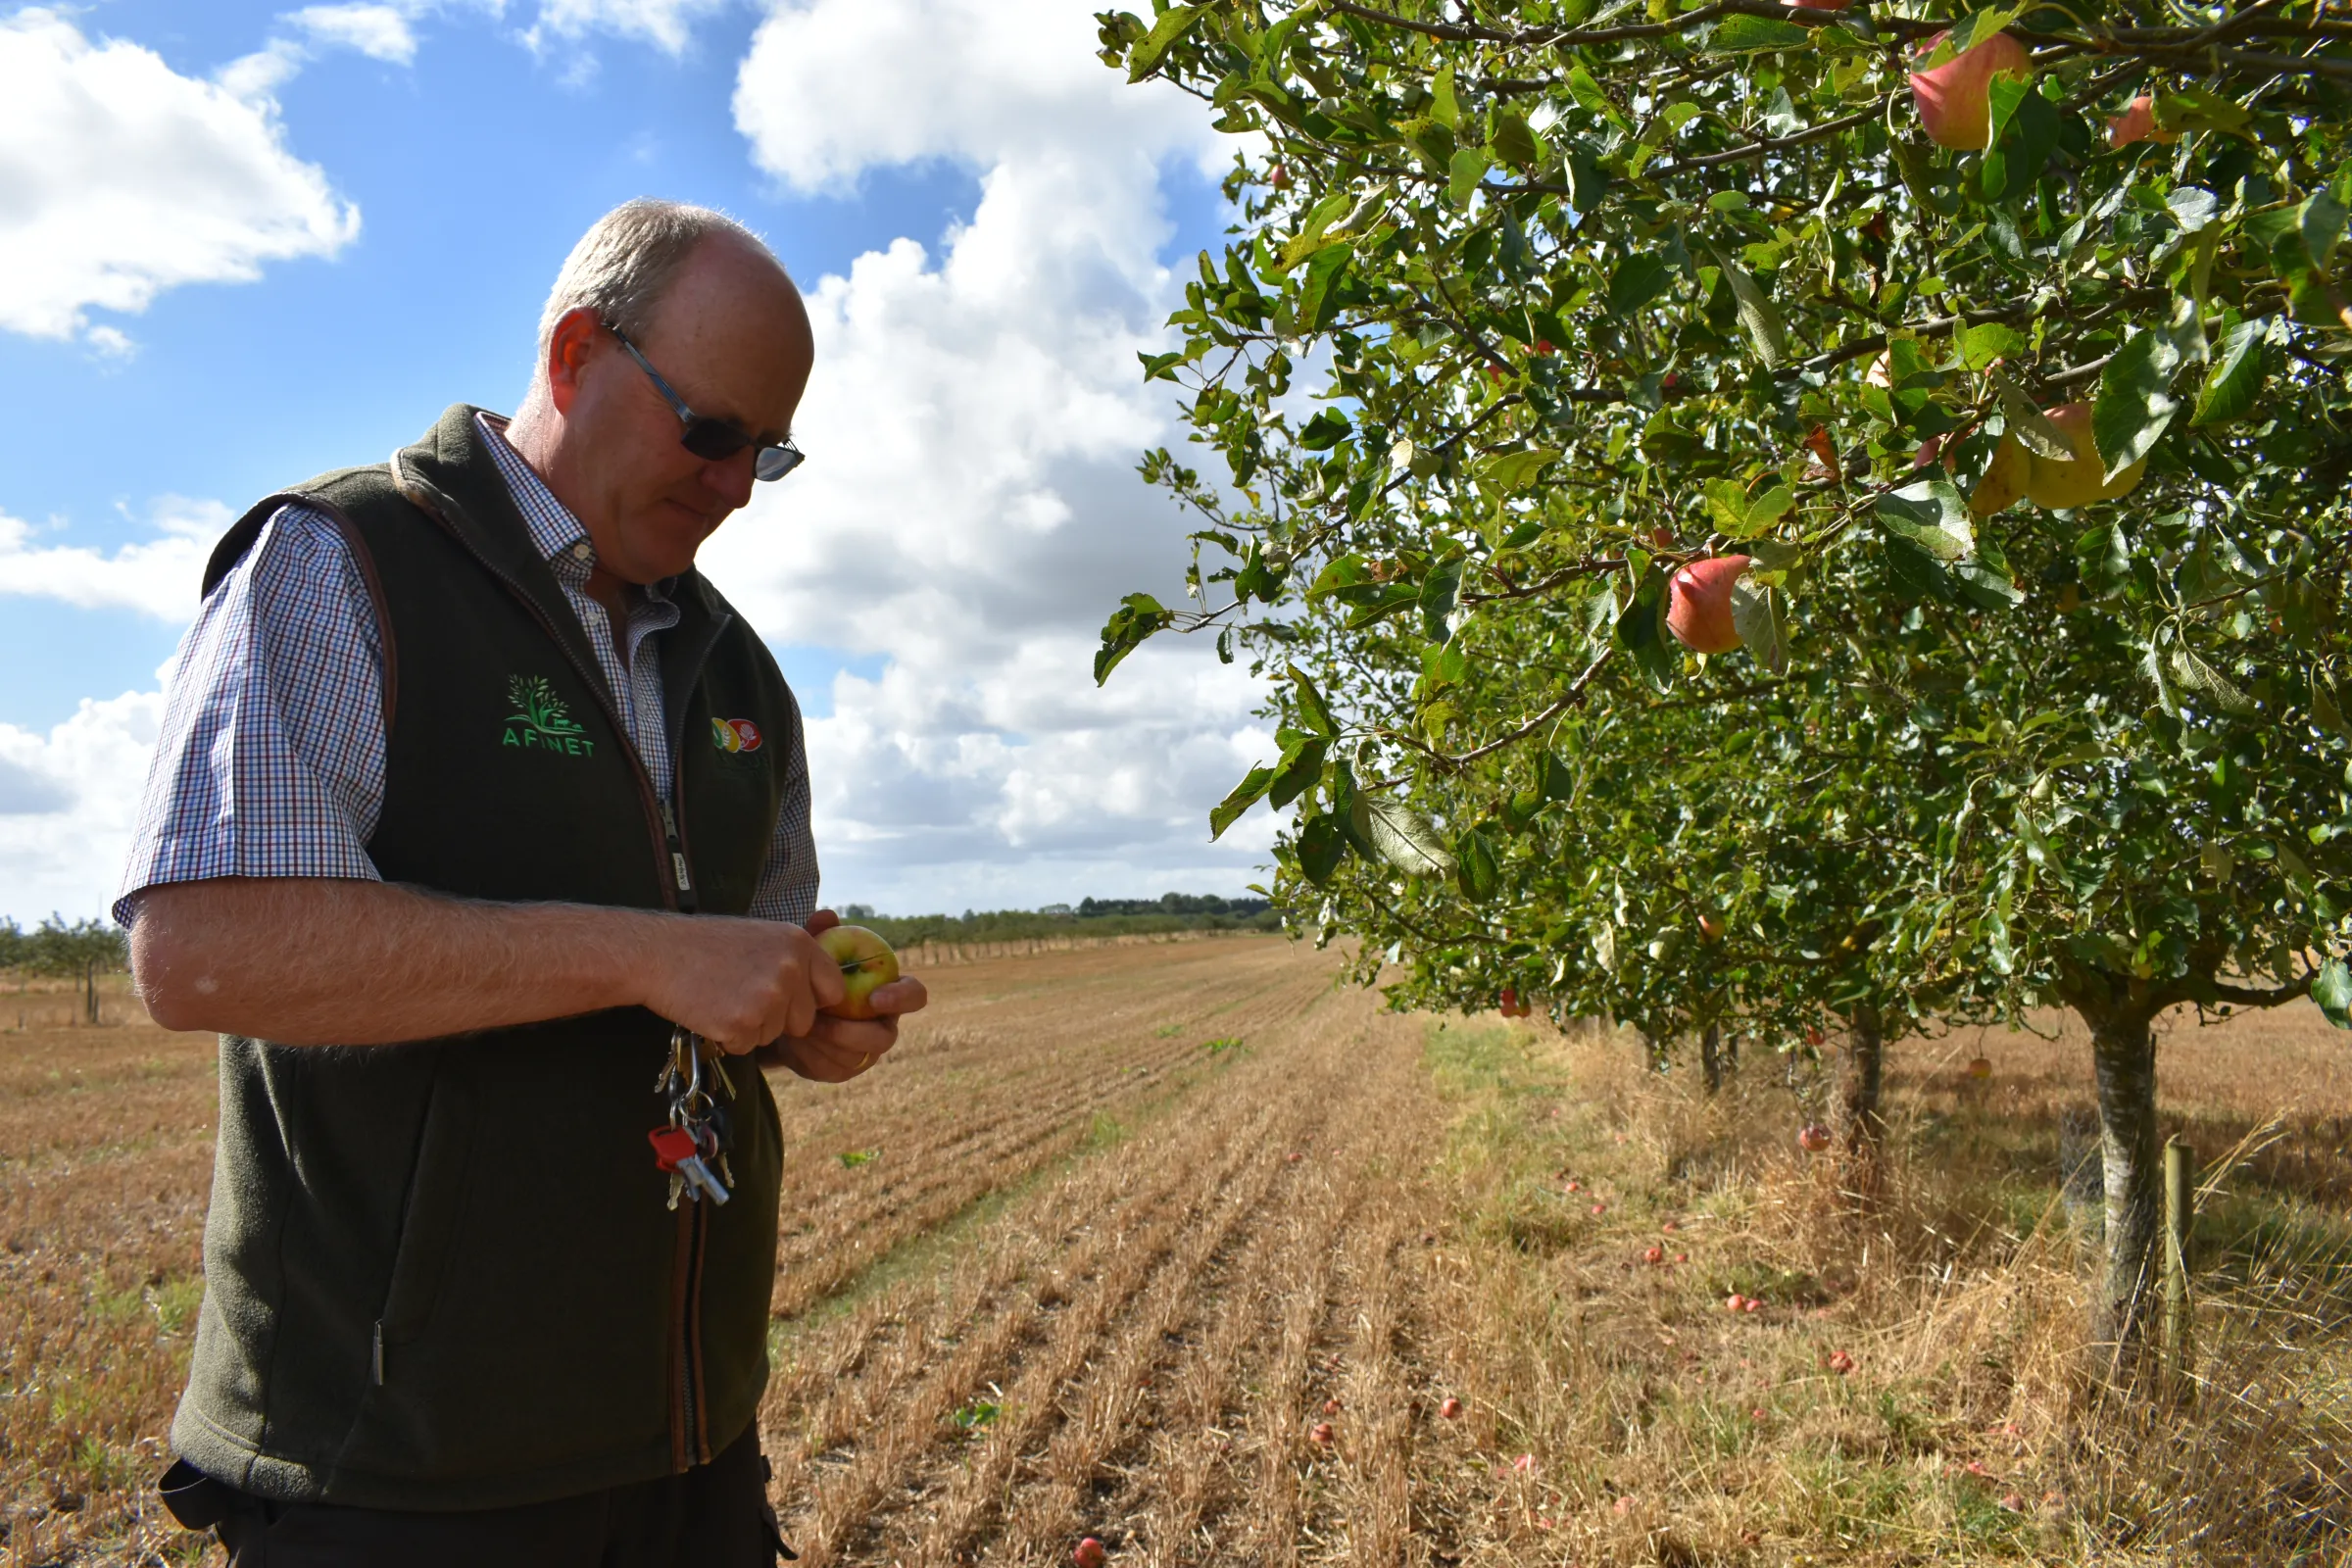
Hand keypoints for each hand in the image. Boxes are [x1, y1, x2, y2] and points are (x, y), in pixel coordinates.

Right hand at [638, 913, 845, 1052]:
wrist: (658, 954)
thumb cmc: (709, 946)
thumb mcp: (763, 936)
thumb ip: (797, 958)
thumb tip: (834, 984)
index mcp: (799, 944)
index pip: (833, 989)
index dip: (812, 1000)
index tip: (790, 998)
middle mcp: (789, 970)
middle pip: (804, 1020)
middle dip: (779, 1018)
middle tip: (743, 994)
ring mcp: (767, 998)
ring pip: (774, 1035)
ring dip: (751, 1026)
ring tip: (724, 997)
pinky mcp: (741, 1024)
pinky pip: (747, 1046)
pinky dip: (729, 1038)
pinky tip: (712, 1011)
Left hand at [757, 909, 928, 1080]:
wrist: (782, 1011)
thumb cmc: (808, 976)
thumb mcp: (811, 953)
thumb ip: (820, 933)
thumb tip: (827, 916)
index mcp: (887, 992)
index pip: (915, 995)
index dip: (901, 998)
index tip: (875, 998)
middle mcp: (882, 1024)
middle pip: (886, 1038)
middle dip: (854, 1033)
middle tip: (822, 1022)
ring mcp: (864, 1051)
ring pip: (855, 1056)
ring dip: (826, 1043)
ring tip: (799, 1026)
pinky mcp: (842, 1069)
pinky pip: (832, 1068)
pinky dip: (811, 1055)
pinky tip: (793, 1040)